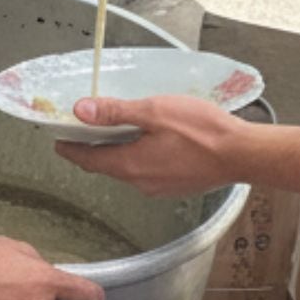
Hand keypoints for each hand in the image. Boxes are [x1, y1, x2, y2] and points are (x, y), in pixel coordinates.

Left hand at [54, 96, 245, 197]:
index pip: (88, 159)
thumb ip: (116, 112)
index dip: (71, 149)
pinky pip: (147, 172)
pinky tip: (147, 142)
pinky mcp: (175, 186)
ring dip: (116, 153)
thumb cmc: (202, 131)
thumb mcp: (154, 111)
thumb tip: (81, 111)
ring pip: (128, 169)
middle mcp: (140, 182)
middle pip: (106, 166)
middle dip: (92, 149)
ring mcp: (159, 188)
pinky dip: (138, 157)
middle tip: (82, 132)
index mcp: (130, 164)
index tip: (58, 141)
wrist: (241, 154)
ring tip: (114, 132)